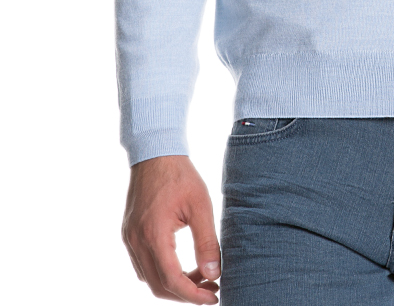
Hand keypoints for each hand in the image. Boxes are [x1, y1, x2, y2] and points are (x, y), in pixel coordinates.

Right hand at [122, 154, 220, 302]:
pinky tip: (182, 264)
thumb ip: (206, 242)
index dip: (193, 294)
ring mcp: (130, 238)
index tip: (214, 296)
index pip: (172, 280)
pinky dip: (161, 271)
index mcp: (154, 235)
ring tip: (201, 276)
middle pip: (158, 286)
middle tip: (211, 288)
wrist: (155, 152)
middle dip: (185, 293)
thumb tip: (214, 273)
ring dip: (174, 283)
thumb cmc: (180, 175)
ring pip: (149, 278)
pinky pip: (142, 264)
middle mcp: (136, 241)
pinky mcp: (129, 233)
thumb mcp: (200, 206)